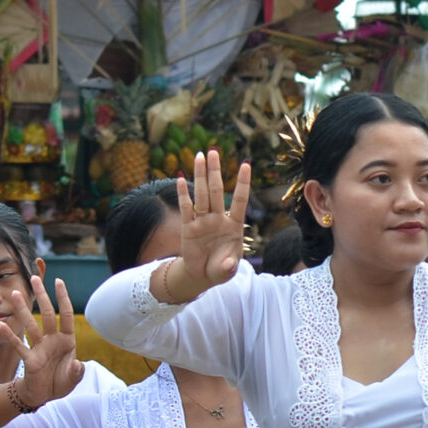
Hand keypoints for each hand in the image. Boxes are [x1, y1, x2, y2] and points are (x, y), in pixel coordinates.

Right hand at [0, 274, 83, 413]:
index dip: (63, 299)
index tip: (58, 281)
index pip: (66, 316)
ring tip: (14, 294)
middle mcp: (52, 341)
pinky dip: (10, 335)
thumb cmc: (60, 382)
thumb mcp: (73, 378)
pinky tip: (1, 324)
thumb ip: (77, 371)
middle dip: (42, 296)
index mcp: (66, 341)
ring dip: (23, 310)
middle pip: (47, 314)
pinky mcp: (28, 359)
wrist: (44, 395)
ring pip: (30, 325)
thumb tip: (78, 364)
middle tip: (34, 278)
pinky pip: (18, 345)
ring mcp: (39, 348)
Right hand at [160, 150, 251, 303]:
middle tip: (213, 151)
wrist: (202, 275)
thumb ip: (229, 267)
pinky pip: (186, 208)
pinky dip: (183, 194)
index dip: (243, 183)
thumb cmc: (220, 269)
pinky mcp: (188, 227)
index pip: (240, 200)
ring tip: (200, 156)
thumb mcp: (227, 271)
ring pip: (202, 195)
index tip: (246, 164)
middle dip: (215, 172)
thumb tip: (230, 265)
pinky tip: (181, 178)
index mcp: (234, 226)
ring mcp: (203, 222)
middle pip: (217, 191)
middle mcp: (218, 219)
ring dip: (200, 176)